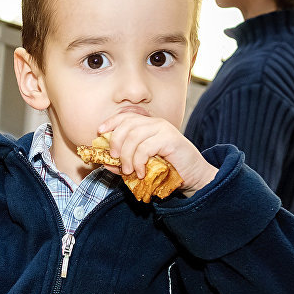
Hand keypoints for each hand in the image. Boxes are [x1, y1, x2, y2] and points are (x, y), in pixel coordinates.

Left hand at [98, 114, 217, 196]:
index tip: (99, 132)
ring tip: (128, 171)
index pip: (126, 116)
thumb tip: (104, 163)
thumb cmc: (167, 170)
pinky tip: (141, 172)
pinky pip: (145, 147)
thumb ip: (123, 162)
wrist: (193, 176)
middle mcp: (155, 123)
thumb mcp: (141, 165)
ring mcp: (163, 129)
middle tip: (114, 159)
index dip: (110, 122)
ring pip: (134, 136)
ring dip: (126, 156)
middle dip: (115, 142)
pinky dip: (138, 161)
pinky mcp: (170, 139)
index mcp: (148, 125)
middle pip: (127, 125)